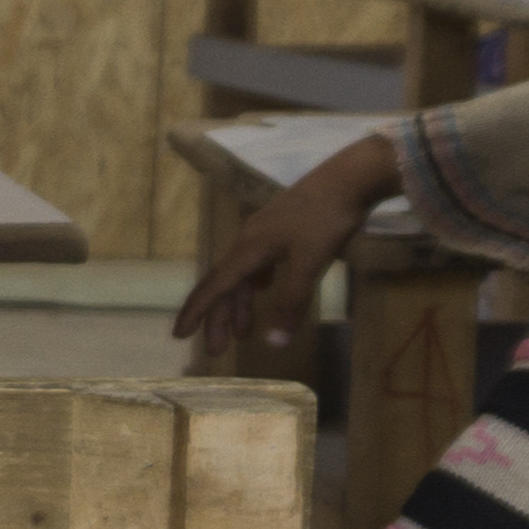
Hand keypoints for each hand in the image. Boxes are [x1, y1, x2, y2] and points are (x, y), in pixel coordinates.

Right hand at [175, 137, 396, 352]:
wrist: (349, 178)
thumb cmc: (327, 220)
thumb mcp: (310, 265)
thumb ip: (291, 303)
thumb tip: (274, 344)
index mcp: (249, 249)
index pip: (215, 287)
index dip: (197, 312)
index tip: (179, 335)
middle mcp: (248, 241)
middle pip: (225, 284)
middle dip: (218, 318)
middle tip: (216, 351)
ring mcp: (263, 232)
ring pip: (242, 275)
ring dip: (239, 305)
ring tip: (243, 333)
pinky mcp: (280, 228)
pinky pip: (257, 263)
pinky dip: (254, 285)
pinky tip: (262, 292)